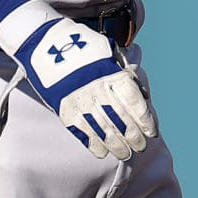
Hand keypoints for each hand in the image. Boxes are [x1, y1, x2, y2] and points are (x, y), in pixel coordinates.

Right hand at [0, 1, 156, 161]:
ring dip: (117, 146)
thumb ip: (125, 73)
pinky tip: (103, 152)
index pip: (134, 102)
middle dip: (134, 137)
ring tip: (126, 154)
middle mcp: (97, 88)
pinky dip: (94, 144)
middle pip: (121, 119)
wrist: (46, 43)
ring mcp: (79, 100)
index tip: (151, 131)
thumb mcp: (109, 52)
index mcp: (111, 72)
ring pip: (103, 130)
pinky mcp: (64, 108)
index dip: (145, 120)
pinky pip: (81, 131)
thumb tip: (144, 96)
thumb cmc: (84, 48)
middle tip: (141, 147)